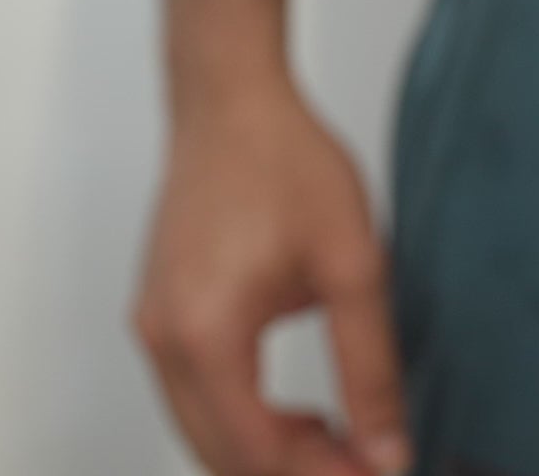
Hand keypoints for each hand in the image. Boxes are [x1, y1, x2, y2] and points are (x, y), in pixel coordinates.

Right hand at [134, 69, 408, 475]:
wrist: (229, 99)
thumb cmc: (282, 161)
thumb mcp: (352, 267)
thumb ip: (369, 369)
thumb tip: (387, 451)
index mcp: (205, 333)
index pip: (256, 452)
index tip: (376, 475)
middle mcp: (162, 336)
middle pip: (218, 455)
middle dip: (293, 473)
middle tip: (364, 463)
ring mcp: (151, 324)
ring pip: (200, 432)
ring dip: (265, 453)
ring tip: (339, 440)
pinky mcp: (156, 311)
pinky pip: (191, 397)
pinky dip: (240, 421)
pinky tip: (296, 410)